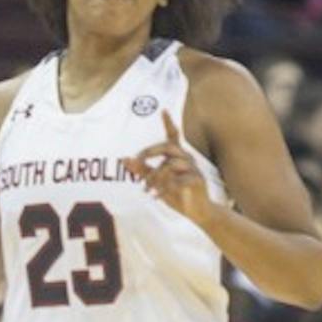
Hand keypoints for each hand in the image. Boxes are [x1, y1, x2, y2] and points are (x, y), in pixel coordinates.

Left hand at [124, 110, 212, 227]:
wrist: (198, 212)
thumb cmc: (177, 194)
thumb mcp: (157, 181)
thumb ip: (142, 170)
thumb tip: (124, 159)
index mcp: (177, 156)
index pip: (173, 136)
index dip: (169, 123)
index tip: (163, 109)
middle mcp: (186, 158)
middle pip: (168, 147)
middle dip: (150, 151)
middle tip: (137, 159)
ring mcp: (193, 169)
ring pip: (171, 165)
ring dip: (155, 177)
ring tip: (146, 190)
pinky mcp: (197, 181)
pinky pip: (178, 181)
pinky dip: (164, 189)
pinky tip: (155, 197)